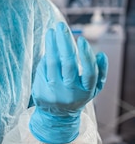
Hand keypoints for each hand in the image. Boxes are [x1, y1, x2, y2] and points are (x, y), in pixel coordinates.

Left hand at [29, 22, 107, 143]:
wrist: (57, 117)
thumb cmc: (78, 95)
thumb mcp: (93, 88)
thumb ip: (100, 72)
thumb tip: (101, 54)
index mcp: (86, 90)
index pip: (89, 72)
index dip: (86, 56)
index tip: (82, 40)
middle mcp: (70, 91)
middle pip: (68, 64)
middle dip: (64, 43)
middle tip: (61, 26)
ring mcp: (54, 91)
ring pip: (52, 64)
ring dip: (51, 45)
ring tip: (51, 31)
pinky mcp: (41, 90)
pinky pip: (44, 68)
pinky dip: (46, 55)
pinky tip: (49, 44)